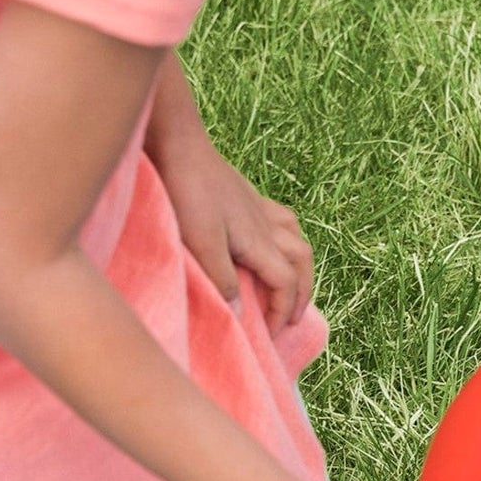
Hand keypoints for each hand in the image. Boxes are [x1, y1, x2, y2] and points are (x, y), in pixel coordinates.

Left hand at [148, 99, 313, 334]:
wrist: (178, 145)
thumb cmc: (186, 194)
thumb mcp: (201, 243)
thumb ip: (223, 279)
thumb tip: (242, 313)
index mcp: (259, 240)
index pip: (285, 283)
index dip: (282, 311)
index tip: (271, 334)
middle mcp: (267, 224)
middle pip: (301, 261)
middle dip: (302, 292)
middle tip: (291, 317)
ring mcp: (258, 207)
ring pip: (296, 238)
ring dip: (299, 265)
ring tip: (290, 283)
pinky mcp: (245, 196)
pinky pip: (281, 219)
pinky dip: (286, 237)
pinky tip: (272, 241)